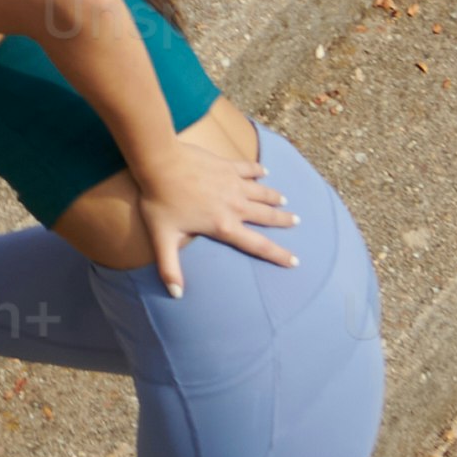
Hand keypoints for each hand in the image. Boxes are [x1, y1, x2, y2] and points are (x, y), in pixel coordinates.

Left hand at [129, 128, 301, 295]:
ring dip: (274, 197)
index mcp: (224, 226)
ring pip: (262, 192)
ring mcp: (233, 183)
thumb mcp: (162, 238)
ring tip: (285, 200)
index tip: (295, 261)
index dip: (278, 255)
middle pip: (266, 216)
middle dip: (283, 220)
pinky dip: (258, 170)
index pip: (258, 245)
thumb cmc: (160, 200)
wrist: (160, 161)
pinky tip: (264, 171)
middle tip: (297, 221)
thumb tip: (176, 294)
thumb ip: (170, 268)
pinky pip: (249, 168)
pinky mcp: (227, 165)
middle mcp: (235, 205)